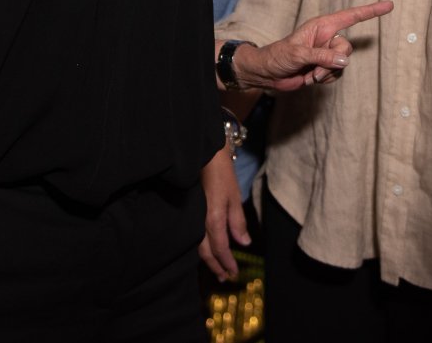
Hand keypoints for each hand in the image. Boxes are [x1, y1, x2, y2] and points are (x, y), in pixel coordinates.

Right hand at [198, 147, 249, 280]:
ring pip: (197, 245)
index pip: (220, 249)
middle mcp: (199, 221)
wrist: (202, 153)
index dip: (226, 263)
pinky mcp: (187, 212)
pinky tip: (204, 249)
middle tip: (224, 278)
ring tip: (216, 268)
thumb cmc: (221, 173)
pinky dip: (200, 247)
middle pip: (205, 252)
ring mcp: (191, 217)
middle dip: (215, 266)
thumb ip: (238, 221)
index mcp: (213, 219)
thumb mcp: (234, 197)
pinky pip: (193, 235)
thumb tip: (244, 243)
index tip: (233, 274)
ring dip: (207, 259)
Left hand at [233, 0, 392, 91]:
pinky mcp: (325, 67)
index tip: (389, 5)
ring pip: (342, 64)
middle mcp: (327, 38)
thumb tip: (345, 60)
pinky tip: (310, 78)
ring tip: (309, 75)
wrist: (268, 74)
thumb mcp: (299, 55)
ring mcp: (327, 53)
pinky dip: (325, 79)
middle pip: (346, 48)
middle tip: (315, 70)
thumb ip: (322, 56)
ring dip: (327, 73)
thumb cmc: (279, 56)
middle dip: (333, 62)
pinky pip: (337, 74)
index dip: (371, 10)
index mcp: (322, 26)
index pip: (351, 16)